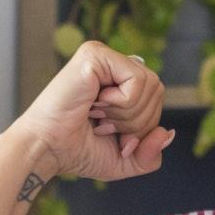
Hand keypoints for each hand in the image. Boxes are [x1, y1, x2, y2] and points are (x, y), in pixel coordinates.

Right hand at [9, 40, 173, 182]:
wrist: (46, 150)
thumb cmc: (76, 151)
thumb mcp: (124, 160)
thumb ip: (151, 153)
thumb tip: (167, 132)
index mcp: (119, 81)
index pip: (156, 97)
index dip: (143, 126)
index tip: (109, 134)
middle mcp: (112, 64)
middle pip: (158, 90)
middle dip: (136, 122)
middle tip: (102, 125)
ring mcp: (103, 56)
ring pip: (150, 85)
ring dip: (127, 115)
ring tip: (97, 115)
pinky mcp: (95, 54)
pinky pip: (137, 80)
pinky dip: (122, 104)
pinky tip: (95, 104)